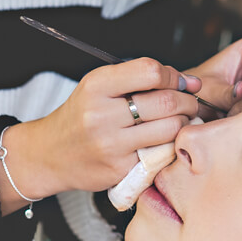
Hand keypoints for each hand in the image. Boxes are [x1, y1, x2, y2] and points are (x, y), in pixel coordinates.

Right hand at [5, 58, 201, 200]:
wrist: (49, 154)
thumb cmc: (84, 115)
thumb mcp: (101, 87)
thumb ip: (143, 79)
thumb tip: (192, 83)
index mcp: (97, 86)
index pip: (150, 72)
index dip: (173, 76)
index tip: (180, 83)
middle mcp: (101, 114)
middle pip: (166, 101)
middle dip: (188, 100)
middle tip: (190, 103)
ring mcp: (111, 144)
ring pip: (170, 128)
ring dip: (184, 122)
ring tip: (179, 120)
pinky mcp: (120, 168)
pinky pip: (162, 153)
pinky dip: (171, 145)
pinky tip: (165, 140)